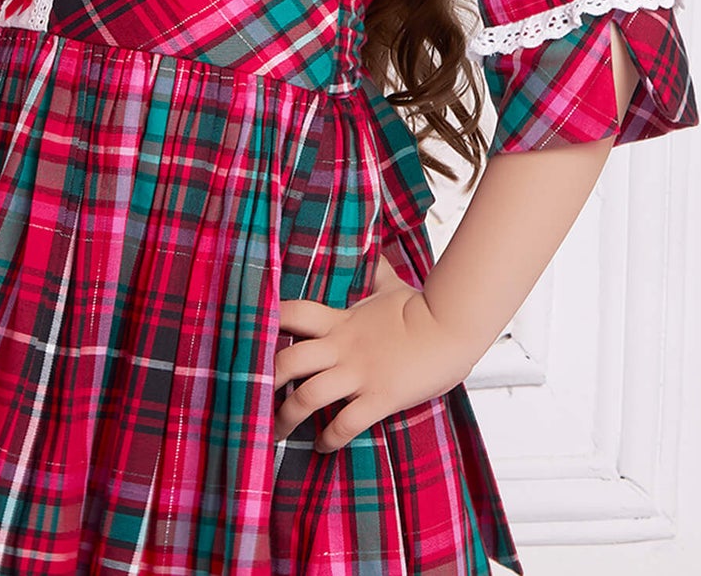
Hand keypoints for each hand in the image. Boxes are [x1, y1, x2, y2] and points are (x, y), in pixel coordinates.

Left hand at [272, 254, 479, 452]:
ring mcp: (360, 374)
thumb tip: (373, 253)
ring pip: (307, 397)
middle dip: (265, 381)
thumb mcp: (392, 286)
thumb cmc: (423, 306)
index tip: (248, 338)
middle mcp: (343, 347)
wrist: (453, 326)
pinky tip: (322, 446)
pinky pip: (345, 424)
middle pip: (288, 361)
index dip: (266, 323)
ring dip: (287, 418)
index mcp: (341, 321)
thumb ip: (375, 275)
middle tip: (252, 395)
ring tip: (278, 432)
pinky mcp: (379, 398)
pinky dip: (329, 440)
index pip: (292, 314)